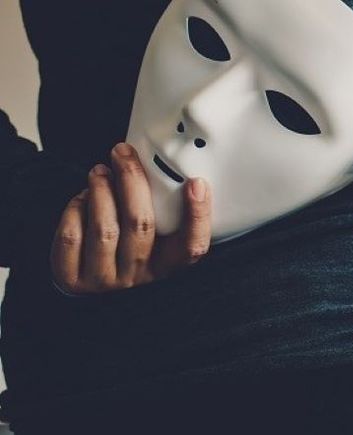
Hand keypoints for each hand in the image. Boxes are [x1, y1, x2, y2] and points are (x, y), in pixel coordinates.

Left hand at [51, 142, 211, 294]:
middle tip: (124, 155)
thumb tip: (160, 166)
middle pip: (140, 226)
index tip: (196, 183)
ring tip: (100, 172)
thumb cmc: (122, 247)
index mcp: (165, 264)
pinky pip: (72, 236)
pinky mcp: (73, 277)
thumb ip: (162, 211)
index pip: (191, 247)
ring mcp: (104, 279)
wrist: (84, 279)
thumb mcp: (151, 238)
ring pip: (104, 229)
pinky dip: (75, 209)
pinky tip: (82, 199)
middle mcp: (138, 275)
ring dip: (101, 191)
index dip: (198, 216)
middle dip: (132, 181)